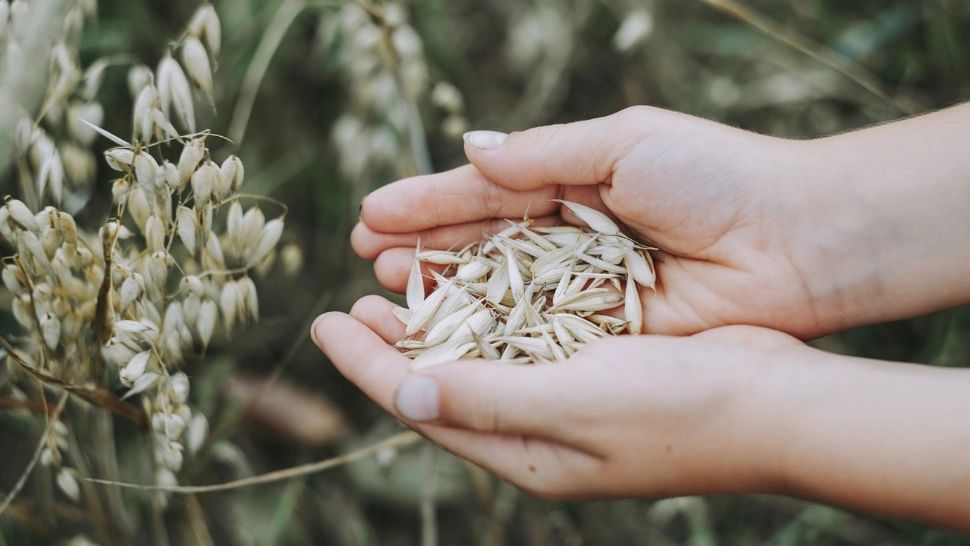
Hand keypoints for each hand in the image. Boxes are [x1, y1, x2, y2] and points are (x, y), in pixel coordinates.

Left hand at [312, 295, 798, 498]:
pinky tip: (473, 283)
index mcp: (526, 453)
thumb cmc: (681, 410)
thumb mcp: (575, 404)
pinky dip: (488, 311)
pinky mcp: (596, 366)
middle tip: (348, 304)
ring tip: (394, 288)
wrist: (777, 404)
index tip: (321, 323)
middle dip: (391, 345)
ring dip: (436, 322)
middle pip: (443, 383)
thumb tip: (403, 391)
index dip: (366, 365)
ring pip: (480, 358)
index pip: (423, 405)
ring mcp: (568, 400)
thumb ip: (488, 398)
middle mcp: (538, 431)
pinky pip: (522, 339)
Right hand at [353, 105, 969, 336]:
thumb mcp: (624, 143)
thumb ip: (542, 154)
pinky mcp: (605, 332)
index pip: (486, 192)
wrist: (796, 241)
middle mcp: (571, 237)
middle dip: (425, 246)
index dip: (429, 202)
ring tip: (390, 285)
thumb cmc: (715, 176)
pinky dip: (492, 330)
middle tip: (366, 254)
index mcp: (574, 181)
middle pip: (482, 243)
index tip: (372, 212)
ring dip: (445, 288)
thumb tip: (470, 149)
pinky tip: (447, 329)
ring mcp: (585, 288)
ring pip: (500, 290)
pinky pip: (537, 332)